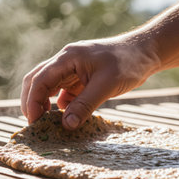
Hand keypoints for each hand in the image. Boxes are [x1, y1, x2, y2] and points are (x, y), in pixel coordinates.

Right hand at [21, 36, 159, 129]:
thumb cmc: (127, 63)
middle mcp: (66, 61)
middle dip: (32, 102)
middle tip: (35, 124)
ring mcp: (73, 68)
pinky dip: (61, 104)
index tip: (34, 122)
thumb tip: (66, 126)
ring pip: (49, 86)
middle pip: (38, 80)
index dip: (32, 101)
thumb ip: (84, 105)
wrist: (145, 52)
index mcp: (68, 58)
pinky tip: (67, 116)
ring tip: (47, 123)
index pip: (40, 79)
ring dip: (45, 103)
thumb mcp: (106, 86)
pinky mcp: (82, 76)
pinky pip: (65, 91)